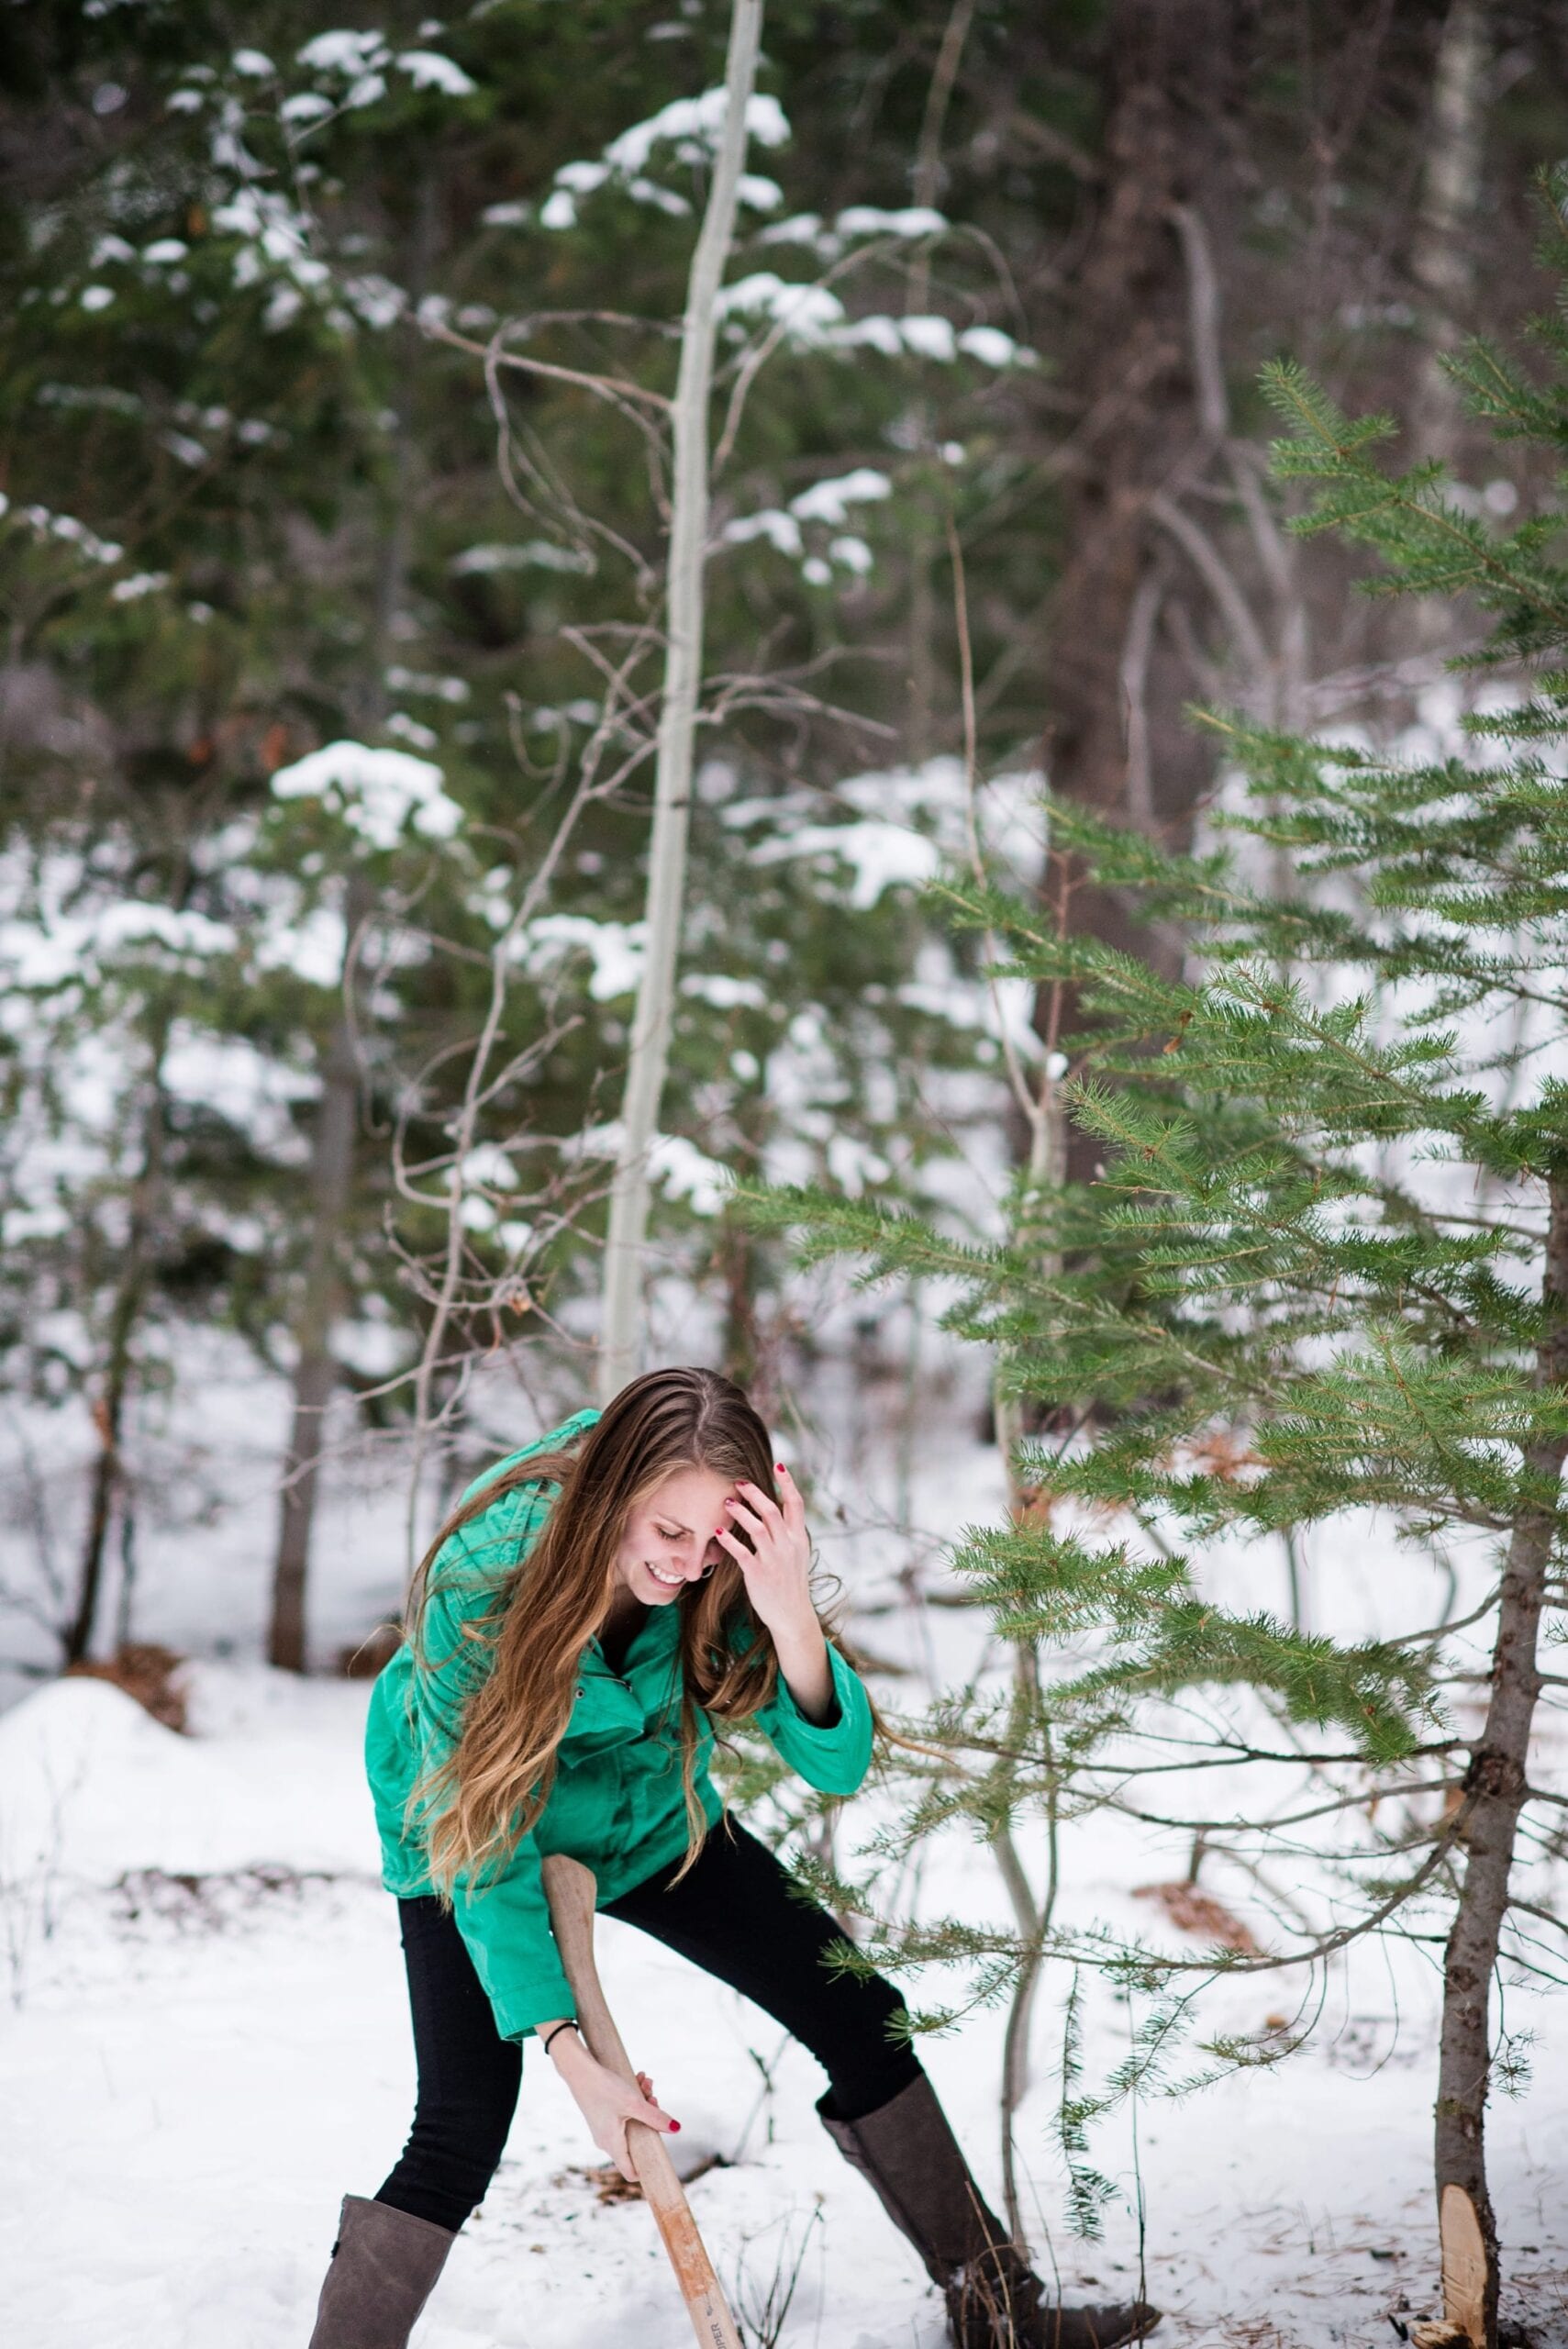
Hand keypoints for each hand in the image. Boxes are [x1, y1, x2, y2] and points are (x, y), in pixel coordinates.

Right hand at [550, 2034, 678, 2182]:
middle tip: (654, 2098)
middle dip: (650, 2119)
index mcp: (613, 2144)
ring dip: (643, 2104)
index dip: (647, 2169)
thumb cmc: (604, 2088)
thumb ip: (655, 2117)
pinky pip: (623, 2114)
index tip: (661, 2158)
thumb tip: (677, 2128)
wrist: (578, 2069)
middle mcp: (606, 2141)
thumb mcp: (633, 2103)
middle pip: (637, 2140)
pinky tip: (638, 2079)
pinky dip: (632, 2100)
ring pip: (631, 2122)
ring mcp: (603, 2128)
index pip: (631, 2172)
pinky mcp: (602, 2116)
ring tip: (646, 2081)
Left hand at [717, 1466, 812, 1636]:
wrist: (792, 1615)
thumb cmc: (791, 1581)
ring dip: (741, 1512)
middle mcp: (788, 1546)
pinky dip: (729, 1541)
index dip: (787, 1483)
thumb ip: (788, 1531)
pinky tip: (717, 1532)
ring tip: (727, 1502)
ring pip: (758, 1528)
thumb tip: (775, 1507)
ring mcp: (774, 1560)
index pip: (796, 1504)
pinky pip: (742, 1553)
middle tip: (739, 1481)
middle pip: (772, 1511)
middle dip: (755, 1493)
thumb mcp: (797, 1553)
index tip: (778, 1465)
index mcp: (798, 1538)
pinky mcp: (759, 1574)